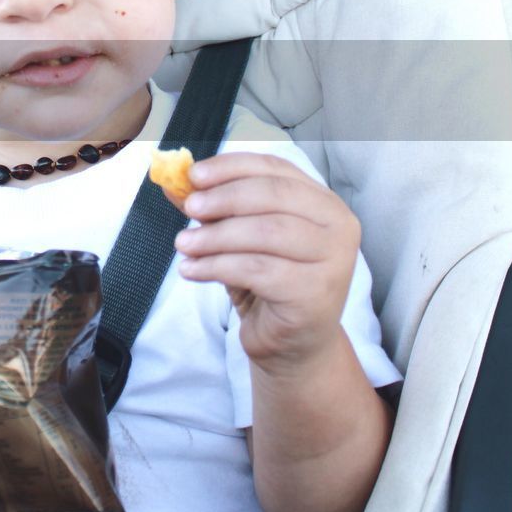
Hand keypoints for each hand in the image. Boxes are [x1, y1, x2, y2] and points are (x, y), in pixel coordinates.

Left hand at [171, 152, 360, 372]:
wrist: (292, 344)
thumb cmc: (267, 283)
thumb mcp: (238, 238)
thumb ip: (212, 208)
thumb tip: (173, 182)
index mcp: (322, 201)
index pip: (276, 169)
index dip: (232, 167)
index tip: (194, 175)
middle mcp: (338, 225)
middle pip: (273, 195)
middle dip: (223, 198)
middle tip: (189, 209)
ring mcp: (333, 259)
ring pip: (265, 232)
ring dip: (215, 236)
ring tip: (183, 245)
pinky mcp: (315, 293)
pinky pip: (258, 270)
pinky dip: (217, 266)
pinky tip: (192, 270)